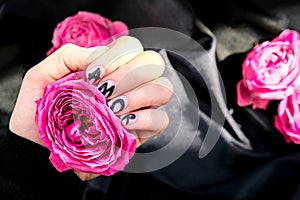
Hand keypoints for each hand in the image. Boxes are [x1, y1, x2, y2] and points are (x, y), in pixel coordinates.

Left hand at [9, 36, 172, 179]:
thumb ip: (68, 56)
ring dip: (139, 95)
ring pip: (162, 88)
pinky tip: (124, 123)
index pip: (130, 47)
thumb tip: (99, 55)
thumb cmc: (40, 116)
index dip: (116, 56)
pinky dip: (146, 118)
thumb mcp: (41, 78)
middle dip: (128, 75)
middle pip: (152, 63)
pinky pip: (161, 119)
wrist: (41, 152)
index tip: (93, 75)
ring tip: (113, 108)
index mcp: (107, 69)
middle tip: (104, 92)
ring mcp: (137, 108)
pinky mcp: (142, 131)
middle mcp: (127, 84)